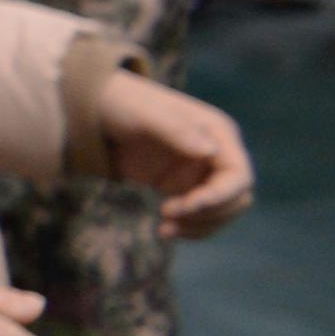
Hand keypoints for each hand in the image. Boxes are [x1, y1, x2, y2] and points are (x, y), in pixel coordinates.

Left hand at [87, 72, 254, 238]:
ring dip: (200, 226)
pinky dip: (189, 227)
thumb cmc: (122, 104)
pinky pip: (202, 216)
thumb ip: (176, 130)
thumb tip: (211, 152)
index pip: (238, 176)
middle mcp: (218, 154)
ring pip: (222, 212)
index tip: (183, 207)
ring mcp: (203, 172)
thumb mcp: (145, 114)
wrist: (96, 111)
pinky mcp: (186, 187)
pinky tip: (165, 231)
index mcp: (218, 133)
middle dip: (208, 214)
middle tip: (167, 215)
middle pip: (236, 199)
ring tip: (164, 230)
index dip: (218, 198)